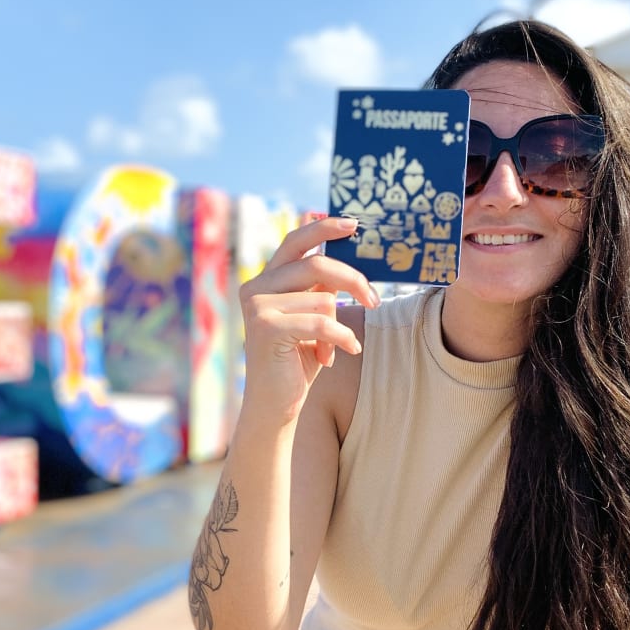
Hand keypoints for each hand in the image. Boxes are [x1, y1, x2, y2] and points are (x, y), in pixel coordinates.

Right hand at [238, 217, 378, 419]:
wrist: (275, 405)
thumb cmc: (297, 360)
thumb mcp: (310, 317)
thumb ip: (317, 288)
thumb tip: (336, 255)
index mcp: (264, 281)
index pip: (295, 243)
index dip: (323, 229)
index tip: (353, 224)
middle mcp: (255, 288)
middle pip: (316, 266)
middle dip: (353, 281)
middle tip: (374, 301)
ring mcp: (257, 307)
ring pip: (323, 299)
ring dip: (340, 326)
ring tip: (337, 347)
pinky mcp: (266, 328)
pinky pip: (321, 322)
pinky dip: (341, 338)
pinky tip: (346, 352)